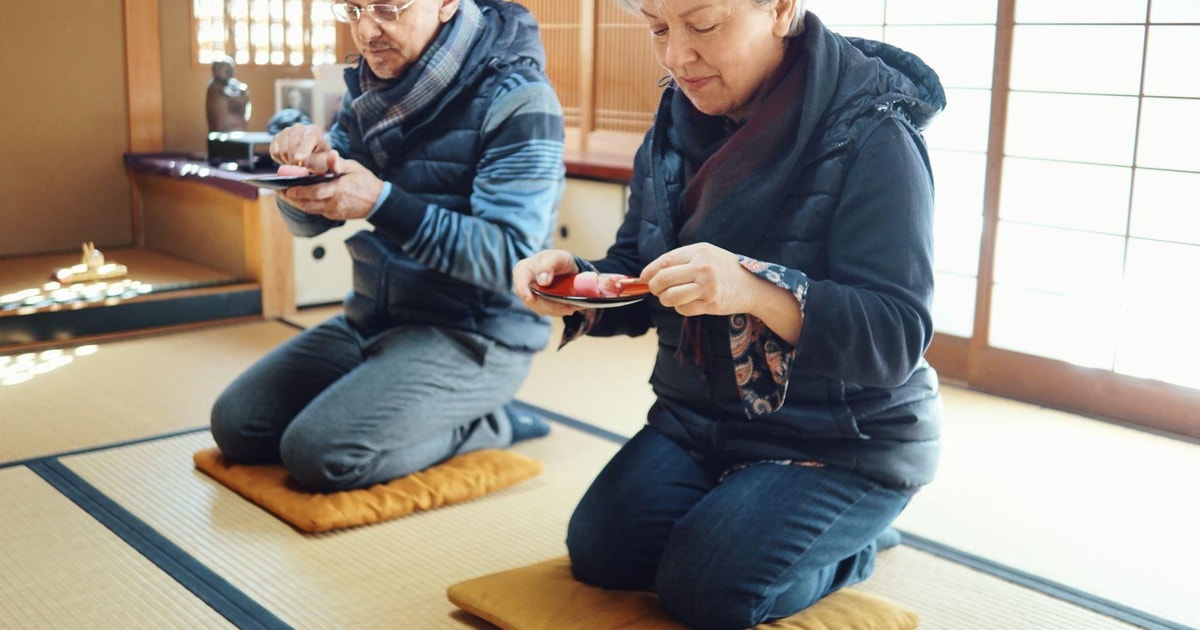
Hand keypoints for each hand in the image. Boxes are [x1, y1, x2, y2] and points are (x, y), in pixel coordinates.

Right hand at [269, 123, 335, 172]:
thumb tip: (333, 154)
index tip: (300, 160)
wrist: (313, 160)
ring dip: (288, 161)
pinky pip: (274, 151)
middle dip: (295, 160)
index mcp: (314, 131)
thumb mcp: (333, 165)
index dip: (303, 149)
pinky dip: (280, 160)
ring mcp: (286, 131)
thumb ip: (334, 163)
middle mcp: (299, 128)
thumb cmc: (323, 163)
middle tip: (301, 168)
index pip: (308, 138)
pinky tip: (289, 160)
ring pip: (281, 149)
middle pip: (292, 144)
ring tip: (297, 164)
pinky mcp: (276, 138)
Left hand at [278, 156, 384, 221]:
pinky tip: (298, 198)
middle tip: (279, 191)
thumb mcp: (355, 168)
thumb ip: (339, 164)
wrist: (379, 203)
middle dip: (291, 198)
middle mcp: (334, 203)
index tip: (287, 188)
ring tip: (284, 195)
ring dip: (296, 203)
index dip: (299, 191)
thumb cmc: (366, 183)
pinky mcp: (334, 216)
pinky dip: (305, 205)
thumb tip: (331, 155)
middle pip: (308, 203)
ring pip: (310, 209)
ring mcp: (334, 212)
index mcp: (339, 190)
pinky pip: (316, 211)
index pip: (315, 192)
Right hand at [512, 250, 583, 316]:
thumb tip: (542, 280)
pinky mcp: (538, 305)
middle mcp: (523, 284)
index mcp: (523, 269)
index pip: (519, 282)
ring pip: (539, 308)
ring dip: (556, 309)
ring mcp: (530, 296)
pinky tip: (568, 307)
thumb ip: (548, 265)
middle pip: (530, 299)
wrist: (565, 268)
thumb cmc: (558, 260)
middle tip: (567, 305)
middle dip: (549, 304)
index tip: (532, 298)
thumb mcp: (557, 257)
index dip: (523, 291)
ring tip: (570, 307)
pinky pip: (546, 311)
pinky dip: (558, 311)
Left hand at [640, 243, 759, 316]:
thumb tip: (650, 274)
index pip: (665, 261)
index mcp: (699, 252)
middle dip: (654, 287)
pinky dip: (680, 308)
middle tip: (656, 290)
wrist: (752, 285)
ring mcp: (708, 287)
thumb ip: (681, 261)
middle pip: (664, 279)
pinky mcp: (712, 304)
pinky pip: (684, 309)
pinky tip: (688, 302)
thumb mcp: (705, 255)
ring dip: (665, 299)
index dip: (649, 272)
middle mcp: (703, 268)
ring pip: (671, 297)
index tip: (643, 278)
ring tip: (670, 297)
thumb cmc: (724, 269)